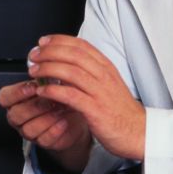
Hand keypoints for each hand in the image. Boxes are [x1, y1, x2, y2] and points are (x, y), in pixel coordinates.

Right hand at [0, 80, 91, 171]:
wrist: (74, 115)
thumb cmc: (58, 96)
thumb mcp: (50, 83)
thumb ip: (44, 78)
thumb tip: (46, 69)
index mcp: (14, 100)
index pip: (5, 97)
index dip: (17, 92)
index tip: (33, 86)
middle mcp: (18, 117)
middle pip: (16, 115)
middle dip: (35, 105)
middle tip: (51, 98)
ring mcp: (28, 131)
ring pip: (29, 129)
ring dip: (46, 118)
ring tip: (60, 108)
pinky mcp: (42, 142)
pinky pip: (44, 140)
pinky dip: (55, 130)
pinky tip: (64, 121)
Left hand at [28, 34, 144, 160]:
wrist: (139, 133)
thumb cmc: (120, 110)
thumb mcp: (107, 84)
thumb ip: (89, 72)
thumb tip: (65, 62)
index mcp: (106, 67)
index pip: (80, 45)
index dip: (59, 40)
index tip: (43, 42)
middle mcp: (103, 76)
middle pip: (73, 54)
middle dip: (49, 52)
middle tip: (34, 55)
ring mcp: (100, 92)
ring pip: (70, 71)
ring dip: (48, 68)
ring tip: (34, 71)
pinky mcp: (95, 110)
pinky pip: (71, 95)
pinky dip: (54, 91)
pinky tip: (42, 91)